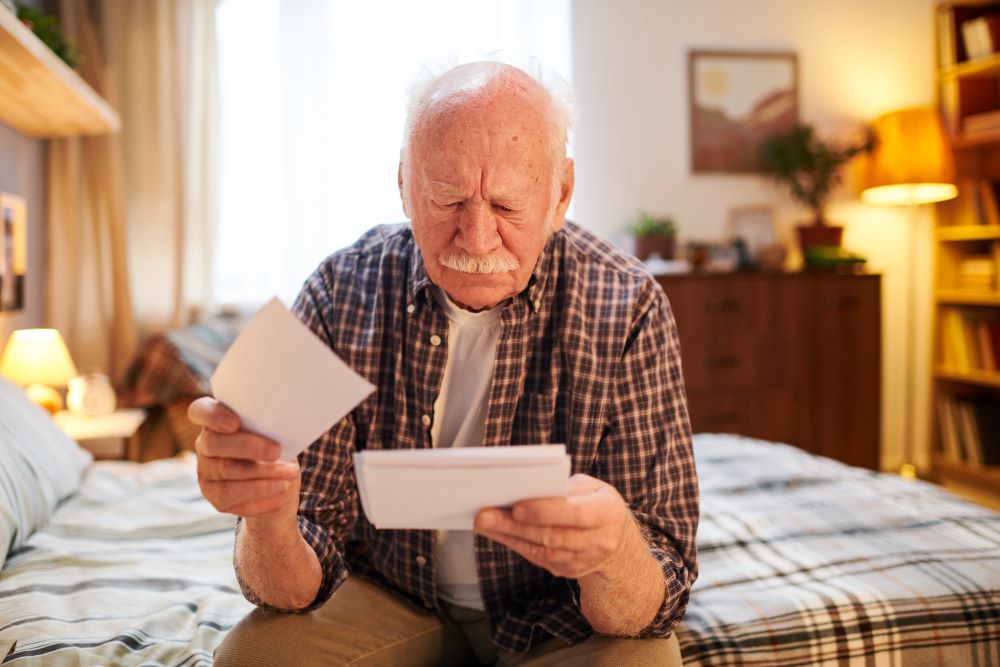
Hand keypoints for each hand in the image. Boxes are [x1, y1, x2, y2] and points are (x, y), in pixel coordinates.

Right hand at [188, 397, 299, 519]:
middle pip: (214, 443)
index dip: (212, 416)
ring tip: (288, 474)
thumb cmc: (276, 447)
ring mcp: (207, 473)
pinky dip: (261, 494)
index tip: (235, 423)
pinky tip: (281, 491)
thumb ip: (270, 424)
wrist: (280, 483)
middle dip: (248, 446)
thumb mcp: (275, 432)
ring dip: (262, 473)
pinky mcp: (216, 497)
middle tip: (276, 451)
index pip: (199, 411)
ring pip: (227, 471)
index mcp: (217, 422)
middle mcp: (205, 446)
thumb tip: (284, 422)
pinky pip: (234, 496)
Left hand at [473, 473, 640, 579]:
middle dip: (515, 526)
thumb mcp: (591, 488)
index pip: (575, 514)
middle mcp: (599, 541)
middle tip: (485, 515)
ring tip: (484, 523)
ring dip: (509, 537)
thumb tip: (526, 488)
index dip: (545, 511)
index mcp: (607, 513)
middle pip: (552, 536)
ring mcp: (584, 560)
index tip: (517, 507)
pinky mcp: (569, 571)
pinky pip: (539, 559)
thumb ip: (565, 488)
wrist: (617, 540)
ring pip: (542, 551)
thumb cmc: (596, 503)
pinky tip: (497, 533)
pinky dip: (516, 545)